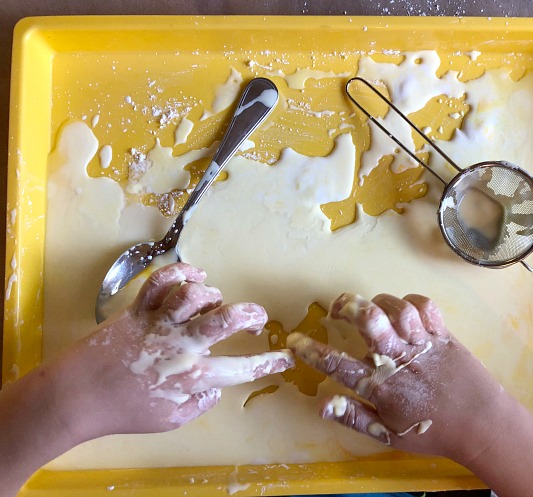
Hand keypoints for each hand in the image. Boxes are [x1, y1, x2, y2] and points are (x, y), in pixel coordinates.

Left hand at [53, 263, 293, 439]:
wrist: (76, 396)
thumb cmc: (123, 411)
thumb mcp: (170, 420)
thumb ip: (200, 404)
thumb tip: (217, 386)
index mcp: (192, 375)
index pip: (242, 368)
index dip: (270, 362)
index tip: (285, 357)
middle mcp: (181, 345)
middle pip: (226, 318)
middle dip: (251, 314)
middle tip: (256, 317)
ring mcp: (159, 323)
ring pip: (196, 295)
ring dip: (212, 295)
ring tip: (213, 302)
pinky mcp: (139, 309)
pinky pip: (162, 281)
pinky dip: (181, 273)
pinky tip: (193, 276)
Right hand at [287, 293, 508, 464]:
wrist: (483, 425)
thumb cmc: (433, 432)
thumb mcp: (388, 433)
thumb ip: (353, 417)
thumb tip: (320, 404)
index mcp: (383, 386)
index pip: (338, 365)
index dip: (312, 351)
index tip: (295, 340)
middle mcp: (400, 360)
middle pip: (370, 321)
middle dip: (349, 307)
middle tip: (338, 309)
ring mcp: (423, 344)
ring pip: (397, 308)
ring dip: (380, 303)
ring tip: (372, 308)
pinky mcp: (443, 334)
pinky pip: (425, 306)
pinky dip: (412, 302)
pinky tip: (404, 311)